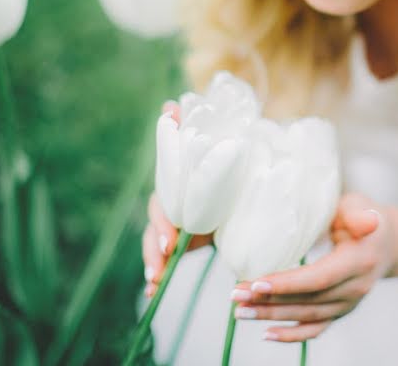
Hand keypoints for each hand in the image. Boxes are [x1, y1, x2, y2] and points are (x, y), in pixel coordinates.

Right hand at [141, 100, 213, 297]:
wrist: (244, 175)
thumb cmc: (228, 158)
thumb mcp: (217, 147)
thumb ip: (193, 131)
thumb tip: (169, 105)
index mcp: (181, 184)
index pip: (164, 204)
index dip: (163, 223)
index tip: (172, 243)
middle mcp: (174, 202)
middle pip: (155, 229)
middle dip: (154, 252)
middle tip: (157, 274)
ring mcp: (176, 222)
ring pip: (156, 246)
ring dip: (153, 266)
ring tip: (153, 287)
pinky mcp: (183, 238)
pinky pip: (166, 258)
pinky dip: (158, 273)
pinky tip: (153, 293)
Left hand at [229, 192, 395, 342]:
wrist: (387, 242)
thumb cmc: (364, 216)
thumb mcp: (360, 206)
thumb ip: (358, 213)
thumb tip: (368, 219)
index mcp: (360, 261)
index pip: (320, 278)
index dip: (288, 284)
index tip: (256, 282)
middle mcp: (356, 287)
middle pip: (309, 300)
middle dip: (269, 300)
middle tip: (236, 295)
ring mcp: (349, 303)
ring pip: (308, 316)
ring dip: (272, 316)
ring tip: (240, 310)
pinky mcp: (341, 311)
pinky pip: (316, 328)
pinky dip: (291, 335)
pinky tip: (265, 332)